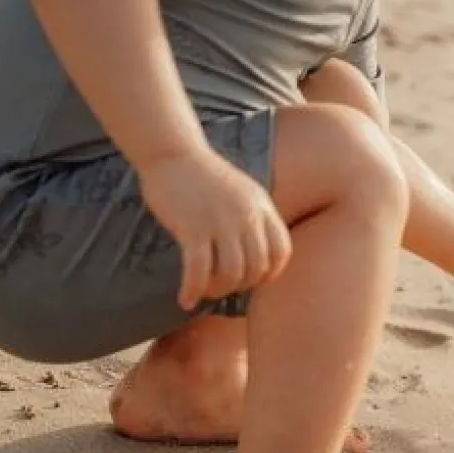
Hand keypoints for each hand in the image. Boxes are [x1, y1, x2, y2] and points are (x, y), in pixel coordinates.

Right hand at [138, 146, 291, 310]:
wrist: (171, 152)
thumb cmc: (204, 177)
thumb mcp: (243, 193)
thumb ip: (255, 219)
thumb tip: (257, 257)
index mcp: (262, 206)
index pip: (282, 252)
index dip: (270, 273)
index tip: (252, 279)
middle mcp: (246, 215)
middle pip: (258, 268)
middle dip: (242, 286)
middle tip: (223, 286)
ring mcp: (220, 221)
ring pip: (232, 273)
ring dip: (219, 290)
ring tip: (205, 291)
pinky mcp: (192, 227)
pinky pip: (199, 271)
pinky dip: (193, 290)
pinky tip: (185, 300)